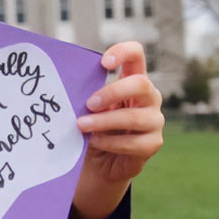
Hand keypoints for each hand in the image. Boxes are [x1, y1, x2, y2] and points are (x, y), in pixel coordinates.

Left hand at [73, 41, 163, 218]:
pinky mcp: (152, 144)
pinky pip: (134, 142)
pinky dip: (110, 142)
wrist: (100, 165)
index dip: (123, 52)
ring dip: (105, 121)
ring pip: (135, 117)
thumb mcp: (89, 110)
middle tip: (89, 104)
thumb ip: (86, 96)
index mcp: (133, 81)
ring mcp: (154, 121)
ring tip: (81, 125)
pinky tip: (94, 142)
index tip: (104, 63)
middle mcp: (149, 98)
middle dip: (113, 92)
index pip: (136, 55)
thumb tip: (64, 88)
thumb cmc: (93, 129)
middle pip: (141, 84)